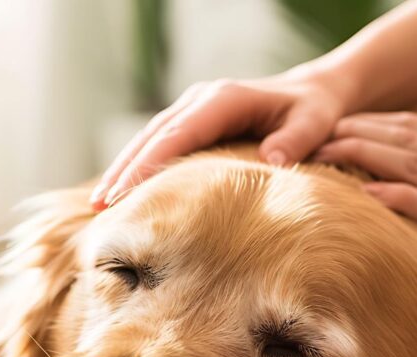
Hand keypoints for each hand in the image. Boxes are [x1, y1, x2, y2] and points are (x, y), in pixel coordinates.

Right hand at [91, 66, 351, 210]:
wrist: (312, 92)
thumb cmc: (315, 110)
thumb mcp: (315, 121)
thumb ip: (296, 139)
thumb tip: (273, 162)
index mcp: (224, 99)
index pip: (178, 133)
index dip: (149, 162)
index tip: (127, 192)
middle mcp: (201, 99)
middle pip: (153, 136)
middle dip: (125, 169)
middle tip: (101, 205)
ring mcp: (192, 108)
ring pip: (148, 138)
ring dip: (123, 168)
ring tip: (100, 203)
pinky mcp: (192, 121)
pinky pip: (157, 142)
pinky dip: (137, 164)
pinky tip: (122, 191)